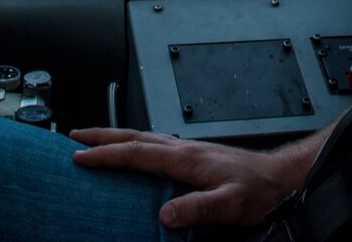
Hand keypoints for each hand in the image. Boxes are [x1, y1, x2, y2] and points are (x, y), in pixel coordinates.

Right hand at [69, 127, 312, 229]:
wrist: (277, 178)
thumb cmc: (256, 189)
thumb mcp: (228, 203)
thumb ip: (197, 207)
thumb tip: (164, 215)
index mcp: (186, 157)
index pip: (137, 153)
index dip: (106, 154)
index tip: (80, 155)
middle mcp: (183, 148)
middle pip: (134, 137)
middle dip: (102, 136)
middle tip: (74, 136)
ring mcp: (187, 150)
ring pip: (143, 138)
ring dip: (116, 138)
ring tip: (94, 141)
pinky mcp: (193, 157)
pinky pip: (154, 145)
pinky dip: (134, 145)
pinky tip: (132, 154)